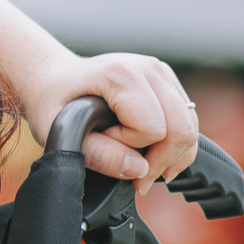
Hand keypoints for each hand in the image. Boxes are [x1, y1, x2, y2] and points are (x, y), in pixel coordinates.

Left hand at [21, 51, 199, 181]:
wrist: (53, 77)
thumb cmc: (52, 102)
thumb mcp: (60, 132)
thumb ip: (98, 154)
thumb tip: (138, 170)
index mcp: (121, 73)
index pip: (153, 128)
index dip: (129, 146)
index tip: (103, 140)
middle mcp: (147, 68)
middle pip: (181, 130)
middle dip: (160, 161)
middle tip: (134, 175)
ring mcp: (161, 72)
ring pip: (190, 129)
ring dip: (170, 156)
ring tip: (140, 165)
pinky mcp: (168, 82)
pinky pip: (188, 122)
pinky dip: (175, 145)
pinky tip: (151, 153)